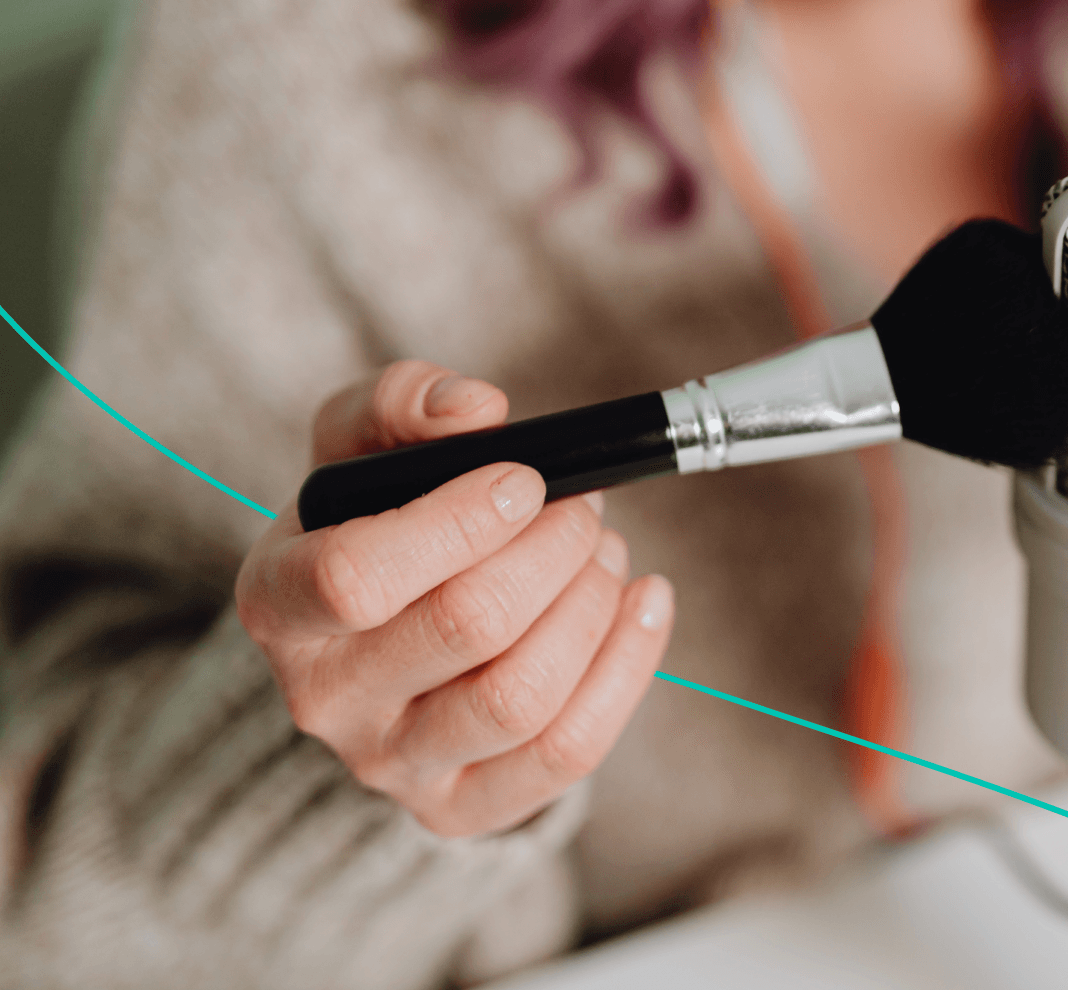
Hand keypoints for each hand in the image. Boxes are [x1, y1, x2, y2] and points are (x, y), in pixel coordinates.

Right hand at [236, 360, 672, 837]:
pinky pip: (567, 756)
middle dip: (552, 550)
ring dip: (591, 606)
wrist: (365, 646)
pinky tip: (645, 602)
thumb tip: (476, 409)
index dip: (459, 522)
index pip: (357, 576)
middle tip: (581, 508)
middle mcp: (324, 699)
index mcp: (279, 604)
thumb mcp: (359, 449)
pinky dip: (628, 667)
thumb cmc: (370, 526)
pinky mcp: (463, 808)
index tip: (524, 480)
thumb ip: (401, 402)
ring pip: (521, 698)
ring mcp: (394, 765)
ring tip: (604, 551)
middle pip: (467, 627)